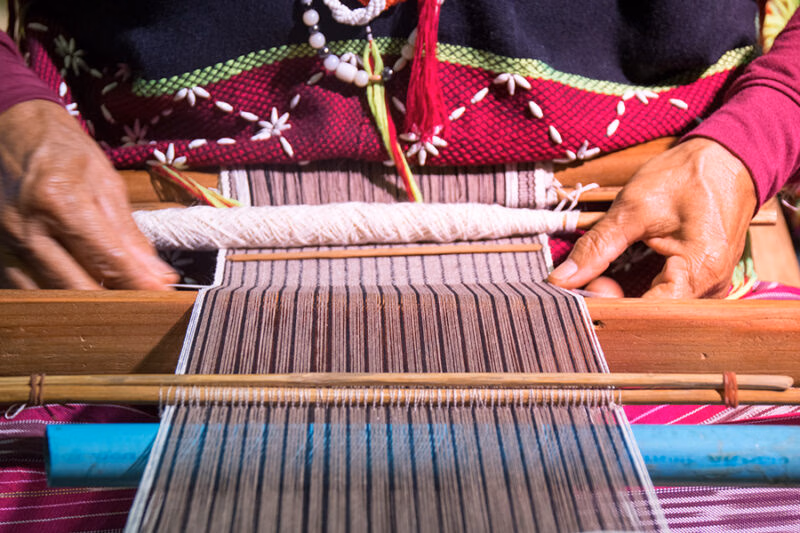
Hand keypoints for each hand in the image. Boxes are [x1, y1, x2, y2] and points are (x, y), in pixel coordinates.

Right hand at [0, 100, 176, 288]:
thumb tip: (157, 275)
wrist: (11, 132)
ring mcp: (6, 244)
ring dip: (88, 304)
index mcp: (59, 201)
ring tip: (117, 299)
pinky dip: (59, 296)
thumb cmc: (62, 152)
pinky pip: (29, 290)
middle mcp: (27, 227)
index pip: (106, 259)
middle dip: (116, 301)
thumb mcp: (105, 182)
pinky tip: (83, 292)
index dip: (138, 283)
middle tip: (143, 304)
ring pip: (52, 297)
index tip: (162, 296)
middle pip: (78, 287)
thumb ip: (130, 234)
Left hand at [548, 138, 756, 297]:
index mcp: (702, 269)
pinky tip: (615, 285)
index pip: (650, 312)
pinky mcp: (702, 284)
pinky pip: (666, 300)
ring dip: (624, 302)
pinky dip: (638, 295)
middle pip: (655, 316)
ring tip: (597, 284)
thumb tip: (561, 278)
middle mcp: (712, 288)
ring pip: (659, 312)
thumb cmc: (687, 176)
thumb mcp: (633, 208)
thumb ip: (597, 246)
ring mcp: (710, 288)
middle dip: (615, 306)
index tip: (579, 298)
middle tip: (584, 287)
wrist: (726, 160)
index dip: (611, 309)